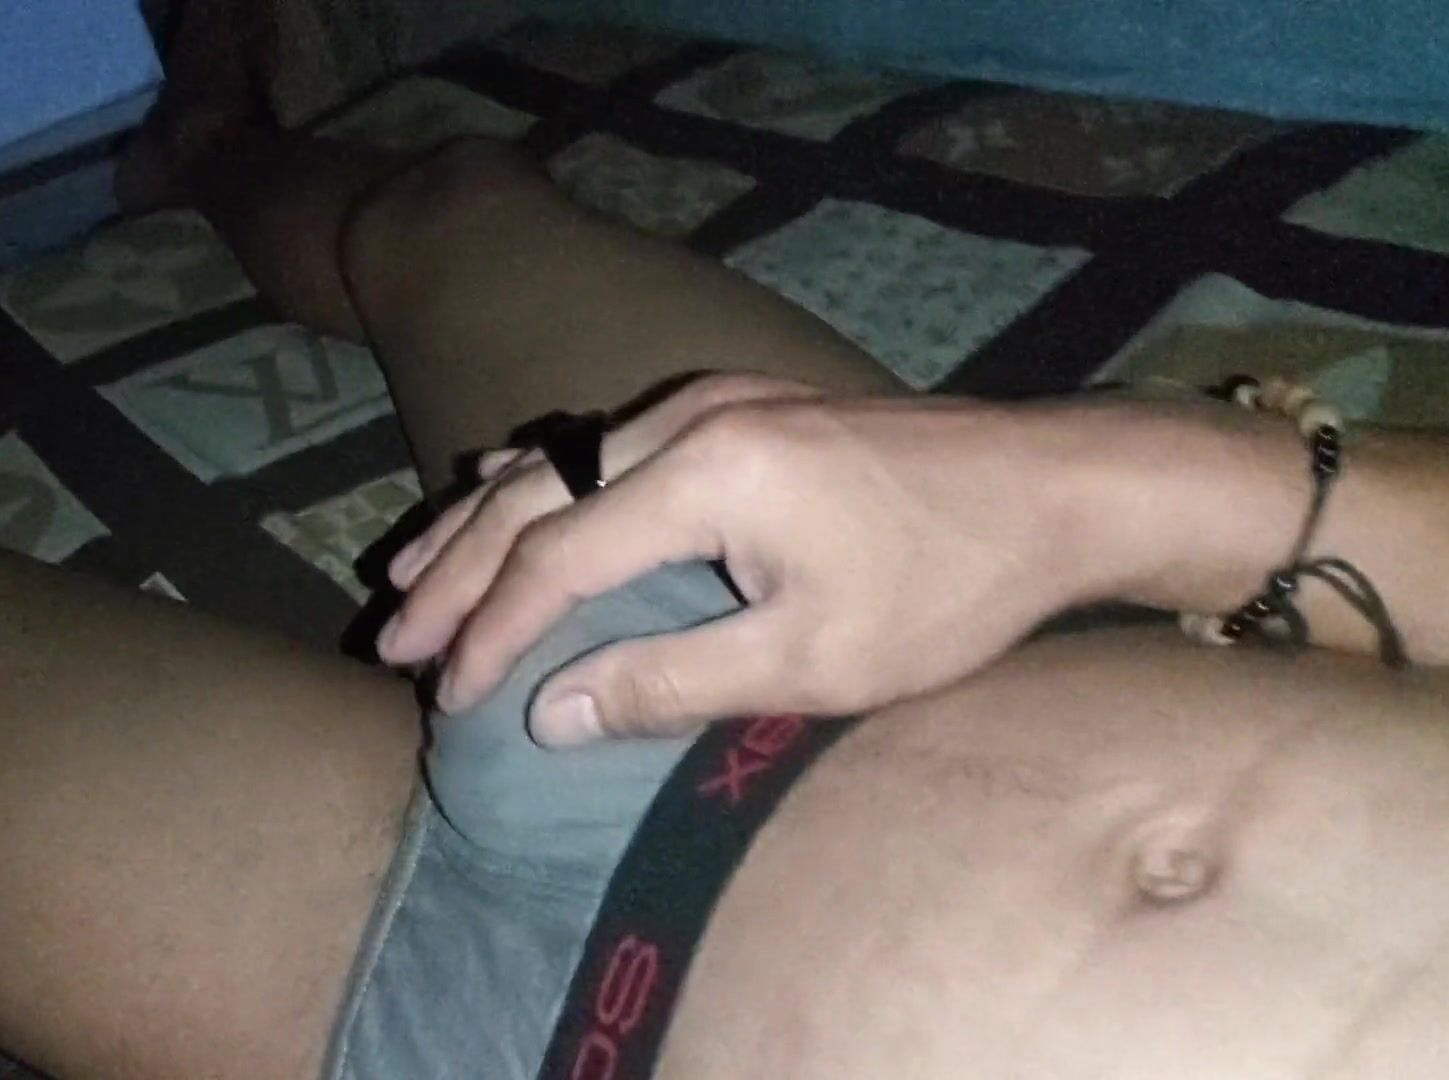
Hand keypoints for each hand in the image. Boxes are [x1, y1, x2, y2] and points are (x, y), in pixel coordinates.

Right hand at [376, 377, 1094, 745]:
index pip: (554, 560)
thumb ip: (667, 682)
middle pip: (533, 495)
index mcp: (703, 474)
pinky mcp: (741, 402)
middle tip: (393, 640)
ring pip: (558, 456)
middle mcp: (688, 416)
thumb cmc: (947, 589)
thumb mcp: (812, 661)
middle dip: (456, 573)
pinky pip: (601, 439)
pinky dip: (540, 482)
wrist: (1054, 485)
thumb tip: (545, 713)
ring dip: (483, 521)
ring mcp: (713, 397)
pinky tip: (507, 495)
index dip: (489, 634)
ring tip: (414, 572)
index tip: (445, 697)